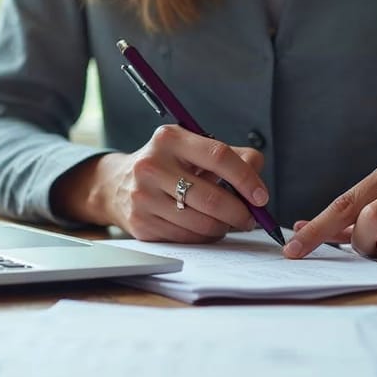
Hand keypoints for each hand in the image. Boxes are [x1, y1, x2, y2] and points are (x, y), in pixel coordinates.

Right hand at [51, 125, 267, 242]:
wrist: (116, 184)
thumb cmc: (167, 165)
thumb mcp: (193, 149)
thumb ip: (231, 155)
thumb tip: (257, 174)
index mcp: (169, 139)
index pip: (218, 156)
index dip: (246, 178)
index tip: (260, 196)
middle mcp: (151, 165)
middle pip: (211, 197)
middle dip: (240, 212)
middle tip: (251, 218)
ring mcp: (143, 196)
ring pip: (201, 222)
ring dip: (224, 227)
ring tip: (228, 222)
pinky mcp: (141, 223)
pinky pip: (187, 237)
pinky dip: (204, 236)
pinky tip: (205, 228)